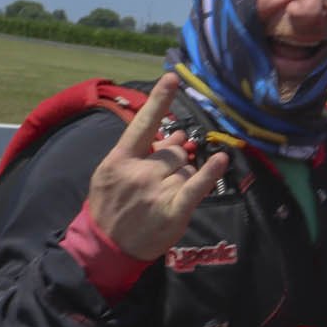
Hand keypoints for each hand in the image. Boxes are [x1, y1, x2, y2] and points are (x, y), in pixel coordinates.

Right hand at [86, 74, 229, 261]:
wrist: (106, 247)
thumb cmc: (111, 206)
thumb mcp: (113, 174)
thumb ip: (142, 151)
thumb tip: (174, 133)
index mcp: (121, 159)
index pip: (143, 124)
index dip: (159, 101)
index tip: (172, 78)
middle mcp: (140, 172)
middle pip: (173, 151)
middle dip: (173, 160)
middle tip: (159, 181)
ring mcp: (156, 192)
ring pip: (186, 169)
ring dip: (181, 179)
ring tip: (162, 198)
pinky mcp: (172, 212)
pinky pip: (195, 187)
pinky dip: (209, 173)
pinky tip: (221, 159)